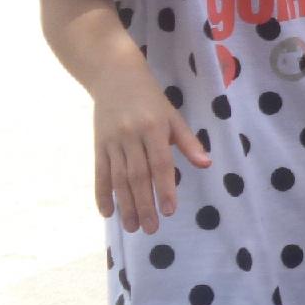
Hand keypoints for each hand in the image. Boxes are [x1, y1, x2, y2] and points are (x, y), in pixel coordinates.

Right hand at [92, 69, 210, 233]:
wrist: (115, 76)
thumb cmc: (151, 98)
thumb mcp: (173, 116)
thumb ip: (188, 142)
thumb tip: (207, 164)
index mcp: (155, 128)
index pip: (160, 163)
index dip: (165, 188)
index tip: (170, 210)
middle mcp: (132, 136)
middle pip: (138, 176)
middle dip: (144, 204)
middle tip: (151, 229)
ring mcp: (113, 141)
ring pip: (118, 178)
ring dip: (125, 205)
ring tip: (132, 227)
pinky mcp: (98, 145)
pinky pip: (99, 173)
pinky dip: (102, 194)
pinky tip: (107, 212)